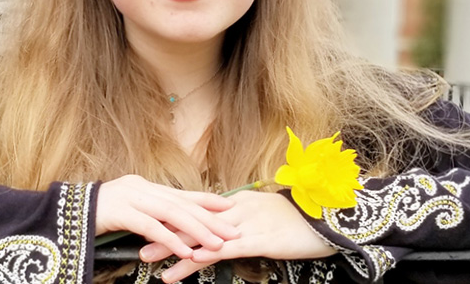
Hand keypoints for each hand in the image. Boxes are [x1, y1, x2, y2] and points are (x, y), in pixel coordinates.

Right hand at [96, 175, 240, 259]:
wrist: (61, 213)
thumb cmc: (94, 216)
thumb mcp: (125, 213)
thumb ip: (146, 216)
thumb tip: (169, 226)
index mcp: (144, 187)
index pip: (181, 193)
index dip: (206, 200)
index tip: (230, 207)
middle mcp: (141, 188)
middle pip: (182, 203)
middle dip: (210, 218)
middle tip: (233, 230)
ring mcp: (130, 197)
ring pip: (172, 213)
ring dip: (197, 230)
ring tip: (217, 244)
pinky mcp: (120, 212)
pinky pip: (151, 227)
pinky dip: (171, 239)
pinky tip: (186, 250)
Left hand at [139, 191, 335, 282]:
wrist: (330, 216)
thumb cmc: (300, 220)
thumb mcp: (267, 217)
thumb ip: (245, 222)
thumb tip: (225, 232)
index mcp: (238, 205)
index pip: (199, 213)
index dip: (173, 220)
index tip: (150, 226)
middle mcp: (237, 212)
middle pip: (194, 223)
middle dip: (165, 234)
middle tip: (138, 245)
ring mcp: (248, 225)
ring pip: (204, 238)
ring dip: (176, 250)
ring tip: (153, 261)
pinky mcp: (260, 239)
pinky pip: (227, 249)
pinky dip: (205, 257)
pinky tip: (189, 264)